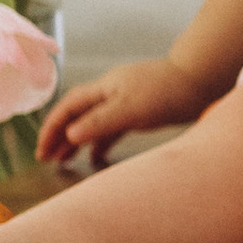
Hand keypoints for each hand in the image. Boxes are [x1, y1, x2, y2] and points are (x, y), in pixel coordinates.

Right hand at [38, 54, 212, 163]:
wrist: (201, 80)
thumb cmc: (167, 91)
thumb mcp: (131, 108)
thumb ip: (100, 122)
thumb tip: (69, 135)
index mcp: (104, 88)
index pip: (69, 107)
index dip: (52, 127)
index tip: (42, 150)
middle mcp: (110, 93)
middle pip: (77, 114)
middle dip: (59, 136)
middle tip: (46, 159)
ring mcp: (125, 102)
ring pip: (93, 123)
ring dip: (77, 141)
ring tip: (63, 161)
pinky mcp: (140, 112)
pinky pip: (112, 128)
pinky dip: (101, 142)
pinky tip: (96, 156)